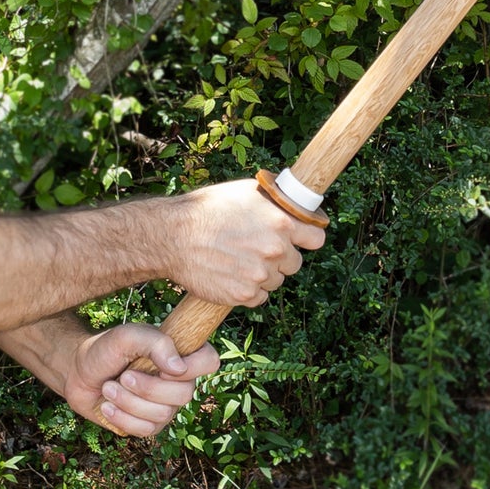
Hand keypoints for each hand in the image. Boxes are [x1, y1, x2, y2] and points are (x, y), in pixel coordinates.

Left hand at [64, 323, 219, 436]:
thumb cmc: (106, 350)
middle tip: (123, 376)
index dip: (192, 367)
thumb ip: (156, 343)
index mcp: (180, 354)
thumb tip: (179, 368)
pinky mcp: (148, 425)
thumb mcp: (127, 336)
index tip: (163, 365)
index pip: (209, 361)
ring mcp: (165, 405)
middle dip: (148, 388)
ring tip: (109, 388)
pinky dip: (122, 418)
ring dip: (128, 401)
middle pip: (185, 394)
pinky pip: (146, 431)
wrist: (79, 374)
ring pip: (162, 414)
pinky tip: (108, 406)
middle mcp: (178, 381)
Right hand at [172, 177, 325, 306]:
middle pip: (295, 263)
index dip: (306, 238)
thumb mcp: (245, 191)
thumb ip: (275, 200)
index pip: (316, 239)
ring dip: (263, 274)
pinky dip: (249, 290)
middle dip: (280, 257)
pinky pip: (259, 297)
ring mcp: (261, 274)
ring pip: (276, 280)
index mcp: (281, 222)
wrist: (173, 237)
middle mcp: (275, 249)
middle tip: (256, 248)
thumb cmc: (206, 209)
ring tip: (238, 260)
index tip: (298, 239)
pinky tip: (231, 275)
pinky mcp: (245, 296)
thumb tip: (295, 202)